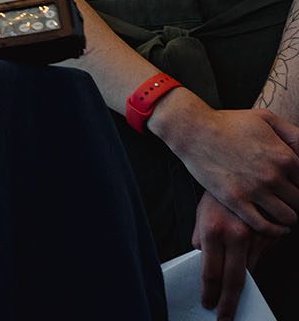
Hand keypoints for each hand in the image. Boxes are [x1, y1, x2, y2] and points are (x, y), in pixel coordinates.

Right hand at [155, 93, 298, 235]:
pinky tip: (276, 227)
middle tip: (288, 200)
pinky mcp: (236, 200)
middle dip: (296, 201)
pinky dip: (274, 231)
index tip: (294, 187)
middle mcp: (273, 176)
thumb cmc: (228, 122)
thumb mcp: (266, 118)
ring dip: (289, 217)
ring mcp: (254, 190)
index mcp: (285, 157)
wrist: (192, 130)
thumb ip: (294, 134)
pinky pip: (263, 225)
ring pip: (288, 217)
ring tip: (283, 214)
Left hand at [193, 191, 271, 320]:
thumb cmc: (218, 191)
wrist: (243, 167)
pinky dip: (252, 263)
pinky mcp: (272, 232)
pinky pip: (261, 257)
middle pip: (233, 279)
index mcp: (212, 230)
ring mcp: (256, 234)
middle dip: (228, 302)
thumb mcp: (202, 212)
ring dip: (241, 283)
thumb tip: (200, 255)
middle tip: (224, 317)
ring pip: (249, 269)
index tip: (208, 305)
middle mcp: (235, 234)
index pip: (210, 271)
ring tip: (231, 295)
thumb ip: (201, 236)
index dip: (210, 292)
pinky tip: (244, 263)